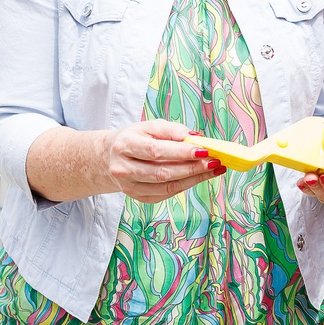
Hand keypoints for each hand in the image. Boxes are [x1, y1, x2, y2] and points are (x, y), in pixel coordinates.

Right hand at [103, 119, 224, 202]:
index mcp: (125, 145)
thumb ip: (171, 130)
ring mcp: (129, 186)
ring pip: (166, 186)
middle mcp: (123, 168)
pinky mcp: (138, 197)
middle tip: (214, 161)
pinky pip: (166, 194)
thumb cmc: (133, 139)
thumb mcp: (148, 127)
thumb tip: (195, 137)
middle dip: (192, 168)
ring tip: (213, 169)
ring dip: (193, 179)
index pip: (156, 151)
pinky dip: (185, 185)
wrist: (109, 158)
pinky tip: (199, 177)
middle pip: (162, 172)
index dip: (181, 152)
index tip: (204, 150)